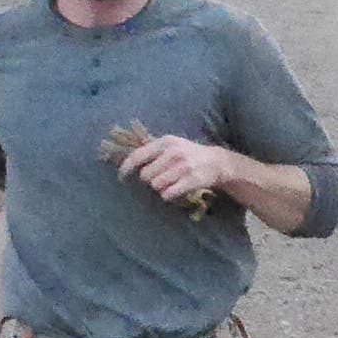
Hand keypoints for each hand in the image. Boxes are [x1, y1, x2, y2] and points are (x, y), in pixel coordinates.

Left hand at [119, 132, 233, 207]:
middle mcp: (173, 152)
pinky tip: (176, 189)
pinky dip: (169, 195)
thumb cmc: (187, 154)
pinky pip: (168, 194)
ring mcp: (183, 166)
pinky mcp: (191, 180)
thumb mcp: (171, 145)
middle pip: (145, 176)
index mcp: (165, 142)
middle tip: (161, 177)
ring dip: (161, 188)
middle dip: (150, 179)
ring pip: (156, 186)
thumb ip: (151, 152)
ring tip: (171, 182)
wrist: (216, 162)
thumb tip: (127, 164)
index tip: (121, 178)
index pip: (137, 156)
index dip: (126, 168)